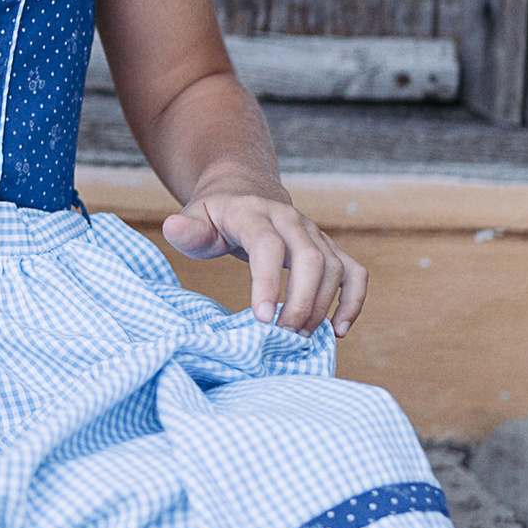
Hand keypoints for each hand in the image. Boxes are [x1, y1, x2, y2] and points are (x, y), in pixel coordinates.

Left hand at [160, 189, 366, 335]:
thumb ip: (187, 230)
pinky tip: (338, 331)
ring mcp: (313, 233)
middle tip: (283, 335)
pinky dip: (352, 302)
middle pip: (311, 259)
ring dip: (322, 307)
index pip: (267, 246)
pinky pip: (354, 272)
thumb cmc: (215, 215)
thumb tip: (173, 228)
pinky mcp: (328, 247)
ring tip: (299, 338)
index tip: (262, 320)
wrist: (243, 190)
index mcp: (253, 213)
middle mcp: (290, 220)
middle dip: (301, 302)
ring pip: (335, 268)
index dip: (268, 282)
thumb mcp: (195, 219)